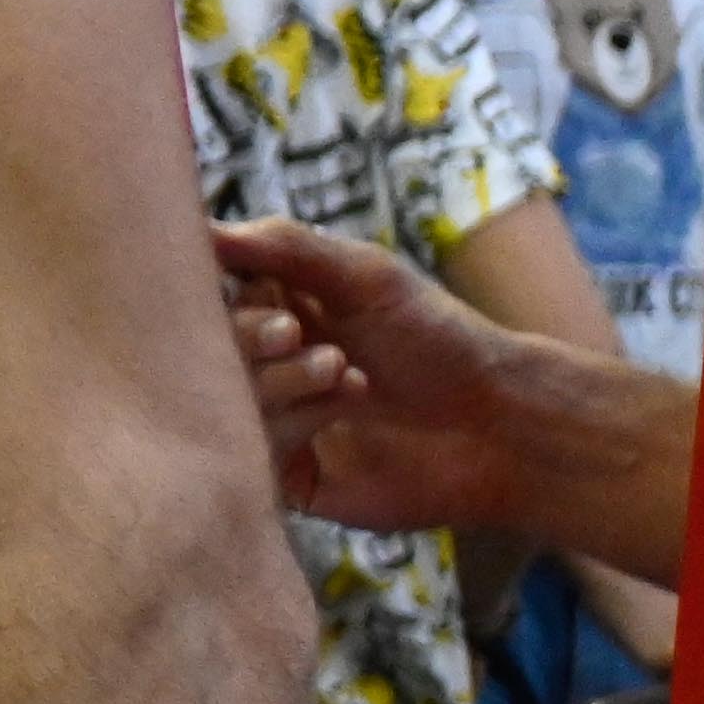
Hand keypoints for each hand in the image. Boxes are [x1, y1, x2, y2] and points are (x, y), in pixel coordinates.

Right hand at [212, 217, 574, 544]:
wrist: (502, 422)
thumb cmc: (441, 338)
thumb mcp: (365, 274)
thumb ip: (284, 246)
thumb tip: (201, 229)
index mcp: (277, 311)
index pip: (206, 295)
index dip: (215, 290)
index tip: (260, 288)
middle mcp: (267, 364)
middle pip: (205, 349)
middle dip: (246, 335)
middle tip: (292, 331)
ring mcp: (274, 421)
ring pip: (225, 399)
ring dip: (280, 378)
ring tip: (342, 371)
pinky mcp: (288, 474)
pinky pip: (250, 450)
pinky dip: (288, 423)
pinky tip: (343, 407)